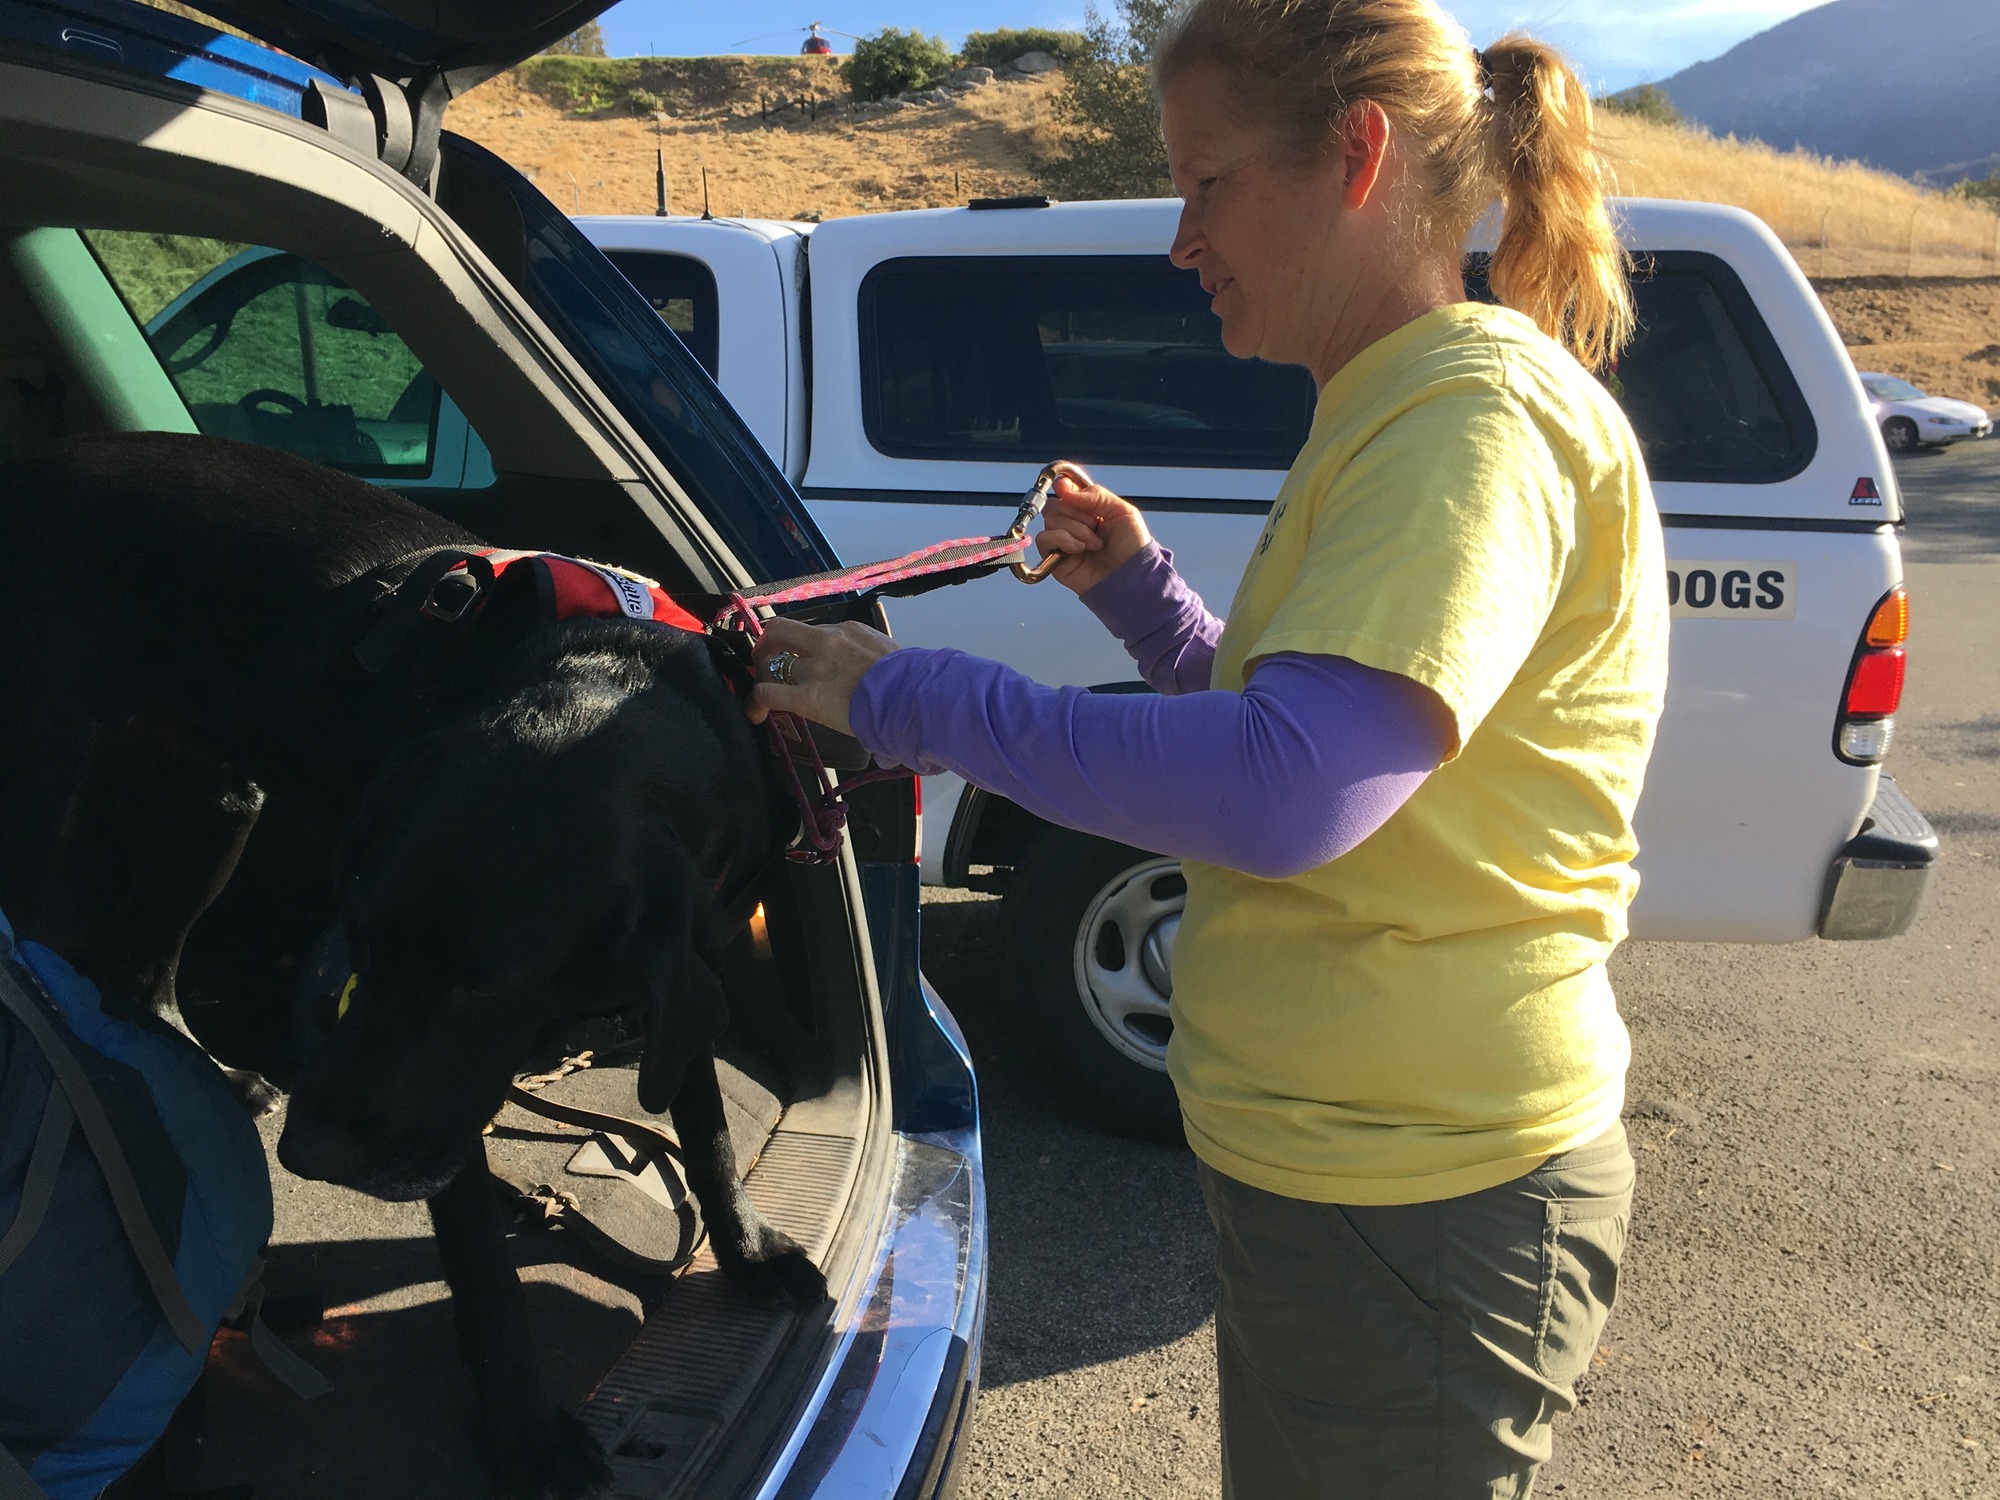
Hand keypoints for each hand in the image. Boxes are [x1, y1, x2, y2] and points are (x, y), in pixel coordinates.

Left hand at [745, 617, 899, 736]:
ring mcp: (815, 667)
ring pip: (771, 662)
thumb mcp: (889, 655)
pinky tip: (755, 713)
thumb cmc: (911, 682)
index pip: (815, 631)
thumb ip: (872, 657)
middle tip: (763, 660)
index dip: (802, 645)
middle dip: (766, 644)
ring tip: (763, 692)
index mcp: (849, 630)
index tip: (801, 656)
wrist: (914, 697)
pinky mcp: (807, 696)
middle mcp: (827, 641)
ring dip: (763, 675)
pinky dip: (755, 702)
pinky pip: (767, 693)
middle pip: (781, 630)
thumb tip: (874, 676)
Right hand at [1032, 467, 1152, 596]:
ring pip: (1050, 520)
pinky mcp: (1054, 558)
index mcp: (1088, 510)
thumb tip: (1064, 486)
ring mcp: (1063, 541)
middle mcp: (1073, 524)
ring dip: (1076, 530)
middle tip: (1095, 526)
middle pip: (1055, 504)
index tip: (1066, 488)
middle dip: (1076, 513)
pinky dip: (1062, 540)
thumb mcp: (1122, 512)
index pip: (1065, 490)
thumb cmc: (1132, 549)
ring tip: (1094, 544)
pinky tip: (1079, 549)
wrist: (1132, 577)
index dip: (1063, 486)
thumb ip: (1095, 495)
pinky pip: (1043, 539)